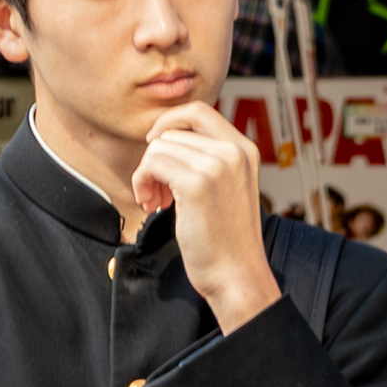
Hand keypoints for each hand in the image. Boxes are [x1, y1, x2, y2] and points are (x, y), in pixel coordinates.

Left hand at [133, 102, 277, 327]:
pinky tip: (152, 205)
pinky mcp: (197, 184)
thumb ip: (210, 159)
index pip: (198, 111)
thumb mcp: (229, 187)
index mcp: (244, 149)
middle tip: (156, 189)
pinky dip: (142, 182)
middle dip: (155, 156)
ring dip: (146, 173)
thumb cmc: (227, 239)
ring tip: (155, 200)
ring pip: (159, 146)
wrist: (237, 275)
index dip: (169, 123)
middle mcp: (234, 151)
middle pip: (173, 130)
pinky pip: (152, 163)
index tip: (157, 147)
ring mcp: (217, 166)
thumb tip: (167, 137)